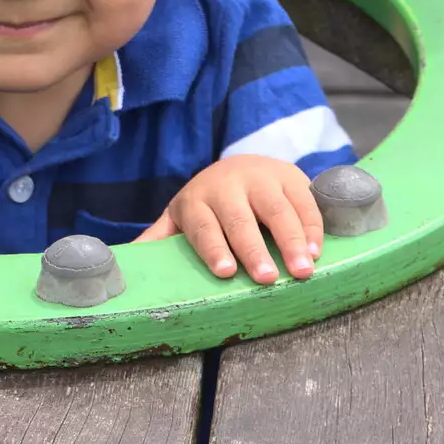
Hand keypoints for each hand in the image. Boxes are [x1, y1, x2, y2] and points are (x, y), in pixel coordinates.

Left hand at [135, 155, 322, 283]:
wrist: (241, 166)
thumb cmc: (209, 205)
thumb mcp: (182, 218)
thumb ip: (159, 239)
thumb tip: (127, 264)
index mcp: (197, 199)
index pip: (204, 226)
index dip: (214, 248)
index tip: (225, 272)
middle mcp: (228, 184)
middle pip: (241, 219)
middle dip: (253, 249)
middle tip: (266, 278)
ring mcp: (262, 177)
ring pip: (277, 209)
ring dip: (292, 240)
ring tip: (301, 269)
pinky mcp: (291, 175)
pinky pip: (304, 201)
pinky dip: (312, 227)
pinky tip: (316, 250)